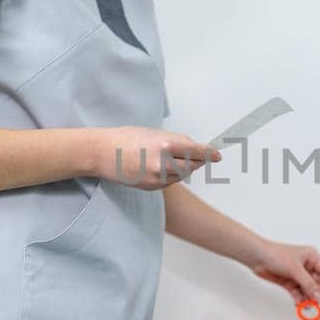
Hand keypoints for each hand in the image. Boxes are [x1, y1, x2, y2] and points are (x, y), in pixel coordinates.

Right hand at [99, 127, 219, 190]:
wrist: (101, 153)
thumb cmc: (126, 138)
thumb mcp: (153, 133)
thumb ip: (175, 141)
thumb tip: (195, 149)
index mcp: (165, 145)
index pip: (196, 151)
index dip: (210, 153)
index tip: (218, 155)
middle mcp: (163, 163)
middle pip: (192, 166)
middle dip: (196, 160)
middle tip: (195, 155)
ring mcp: (156, 178)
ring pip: (181, 175)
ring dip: (181, 168)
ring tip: (165, 157)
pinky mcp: (151, 187)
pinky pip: (169, 182)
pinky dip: (170, 175)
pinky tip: (158, 166)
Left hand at [247, 239, 319, 302]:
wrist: (257, 257)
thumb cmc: (274, 254)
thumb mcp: (294, 269)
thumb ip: (308, 283)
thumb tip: (319, 295)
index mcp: (312, 257)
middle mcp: (307, 266)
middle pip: (317, 283)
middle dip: (316, 293)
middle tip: (315, 303)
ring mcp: (298, 275)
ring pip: (308, 289)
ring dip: (307, 298)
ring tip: (306, 305)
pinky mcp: (290, 282)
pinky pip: (298, 293)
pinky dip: (299, 299)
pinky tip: (298, 303)